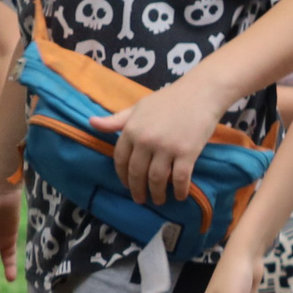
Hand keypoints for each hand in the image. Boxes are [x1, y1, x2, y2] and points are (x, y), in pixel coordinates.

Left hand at [92, 74, 227, 205]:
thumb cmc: (169, 99)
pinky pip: (180, 178)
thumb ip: (116, 120)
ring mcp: (166, 147)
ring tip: (159, 200)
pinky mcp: (187, 153)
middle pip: (137, 173)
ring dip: (157, 194)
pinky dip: (179, 190)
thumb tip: (91, 123)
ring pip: (156, 179)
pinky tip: (180, 196)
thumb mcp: (138, 107)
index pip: (121, 159)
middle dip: (138, 190)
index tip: (127, 185)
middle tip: (141, 199)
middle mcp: (146, 140)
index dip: (122, 176)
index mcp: (131, 129)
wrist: (201, 92)